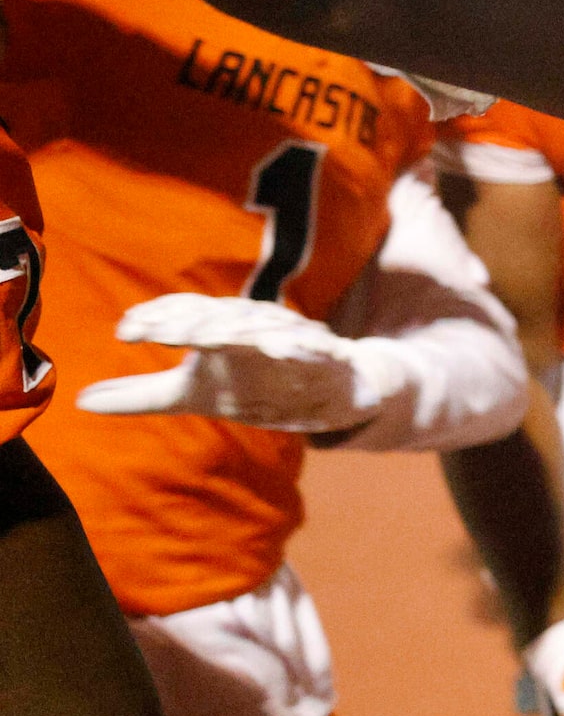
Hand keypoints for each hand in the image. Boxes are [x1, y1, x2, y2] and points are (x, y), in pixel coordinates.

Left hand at [80, 293, 401, 431]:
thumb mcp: (192, 395)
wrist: (331, 389)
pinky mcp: (325, 356)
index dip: (157, 319)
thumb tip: (80, 401)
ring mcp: (290, 338)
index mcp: (218, 331)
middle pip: (220, 316)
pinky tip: (289, 350)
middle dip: (190, 322)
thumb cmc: (253, 386)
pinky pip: (316, 348)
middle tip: (160, 333)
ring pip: (263, 326)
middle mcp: (251, 327)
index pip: (184, 314)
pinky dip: (305, 346)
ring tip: (209, 338)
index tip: (124, 332)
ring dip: (238, 329)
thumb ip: (140, 395)